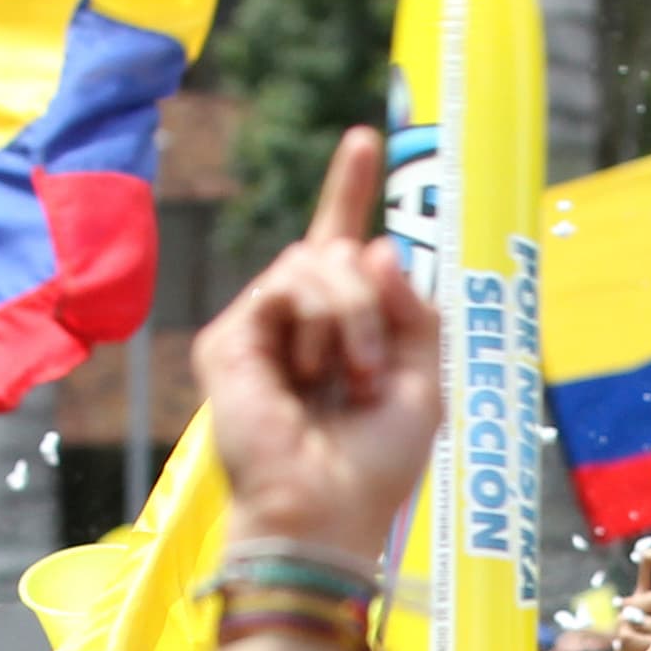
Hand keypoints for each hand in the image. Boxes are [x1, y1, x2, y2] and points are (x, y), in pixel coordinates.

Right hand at [195, 127, 439, 563]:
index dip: (350, 193)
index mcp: (341, 336)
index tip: (365, 139)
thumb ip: (413, 308)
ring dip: (353, 313)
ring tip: (352, 376)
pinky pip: (286, 282)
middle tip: (371, 370)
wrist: (326, 512)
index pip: (343, 252)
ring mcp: (259, 332)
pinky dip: (322, 320)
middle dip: (372, 298)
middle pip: (337, 249)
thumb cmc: (375, 466)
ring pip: (315, 259)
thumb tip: (372, 245)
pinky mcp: (227, 340)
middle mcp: (297, 327)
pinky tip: (316, 373)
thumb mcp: (422, 378)